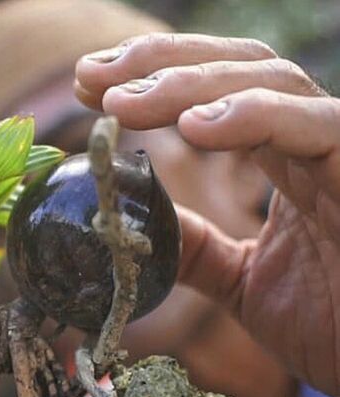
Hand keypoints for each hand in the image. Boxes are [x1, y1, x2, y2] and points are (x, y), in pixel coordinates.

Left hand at [75, 33, 339, 396]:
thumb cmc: (329, 324)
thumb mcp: (240, 281)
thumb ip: (195, 248)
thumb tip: (134, 224)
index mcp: (285, 161)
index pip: (218, 94)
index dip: (152, 81)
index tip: (87, 87)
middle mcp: (313, 145)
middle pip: (238, 69)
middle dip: (158, 65)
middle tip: (88, 76)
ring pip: (273, 83)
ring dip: (188, 84)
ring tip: (121, 103)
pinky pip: (320, 129)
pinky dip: (256, 116)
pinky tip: (195, 124)